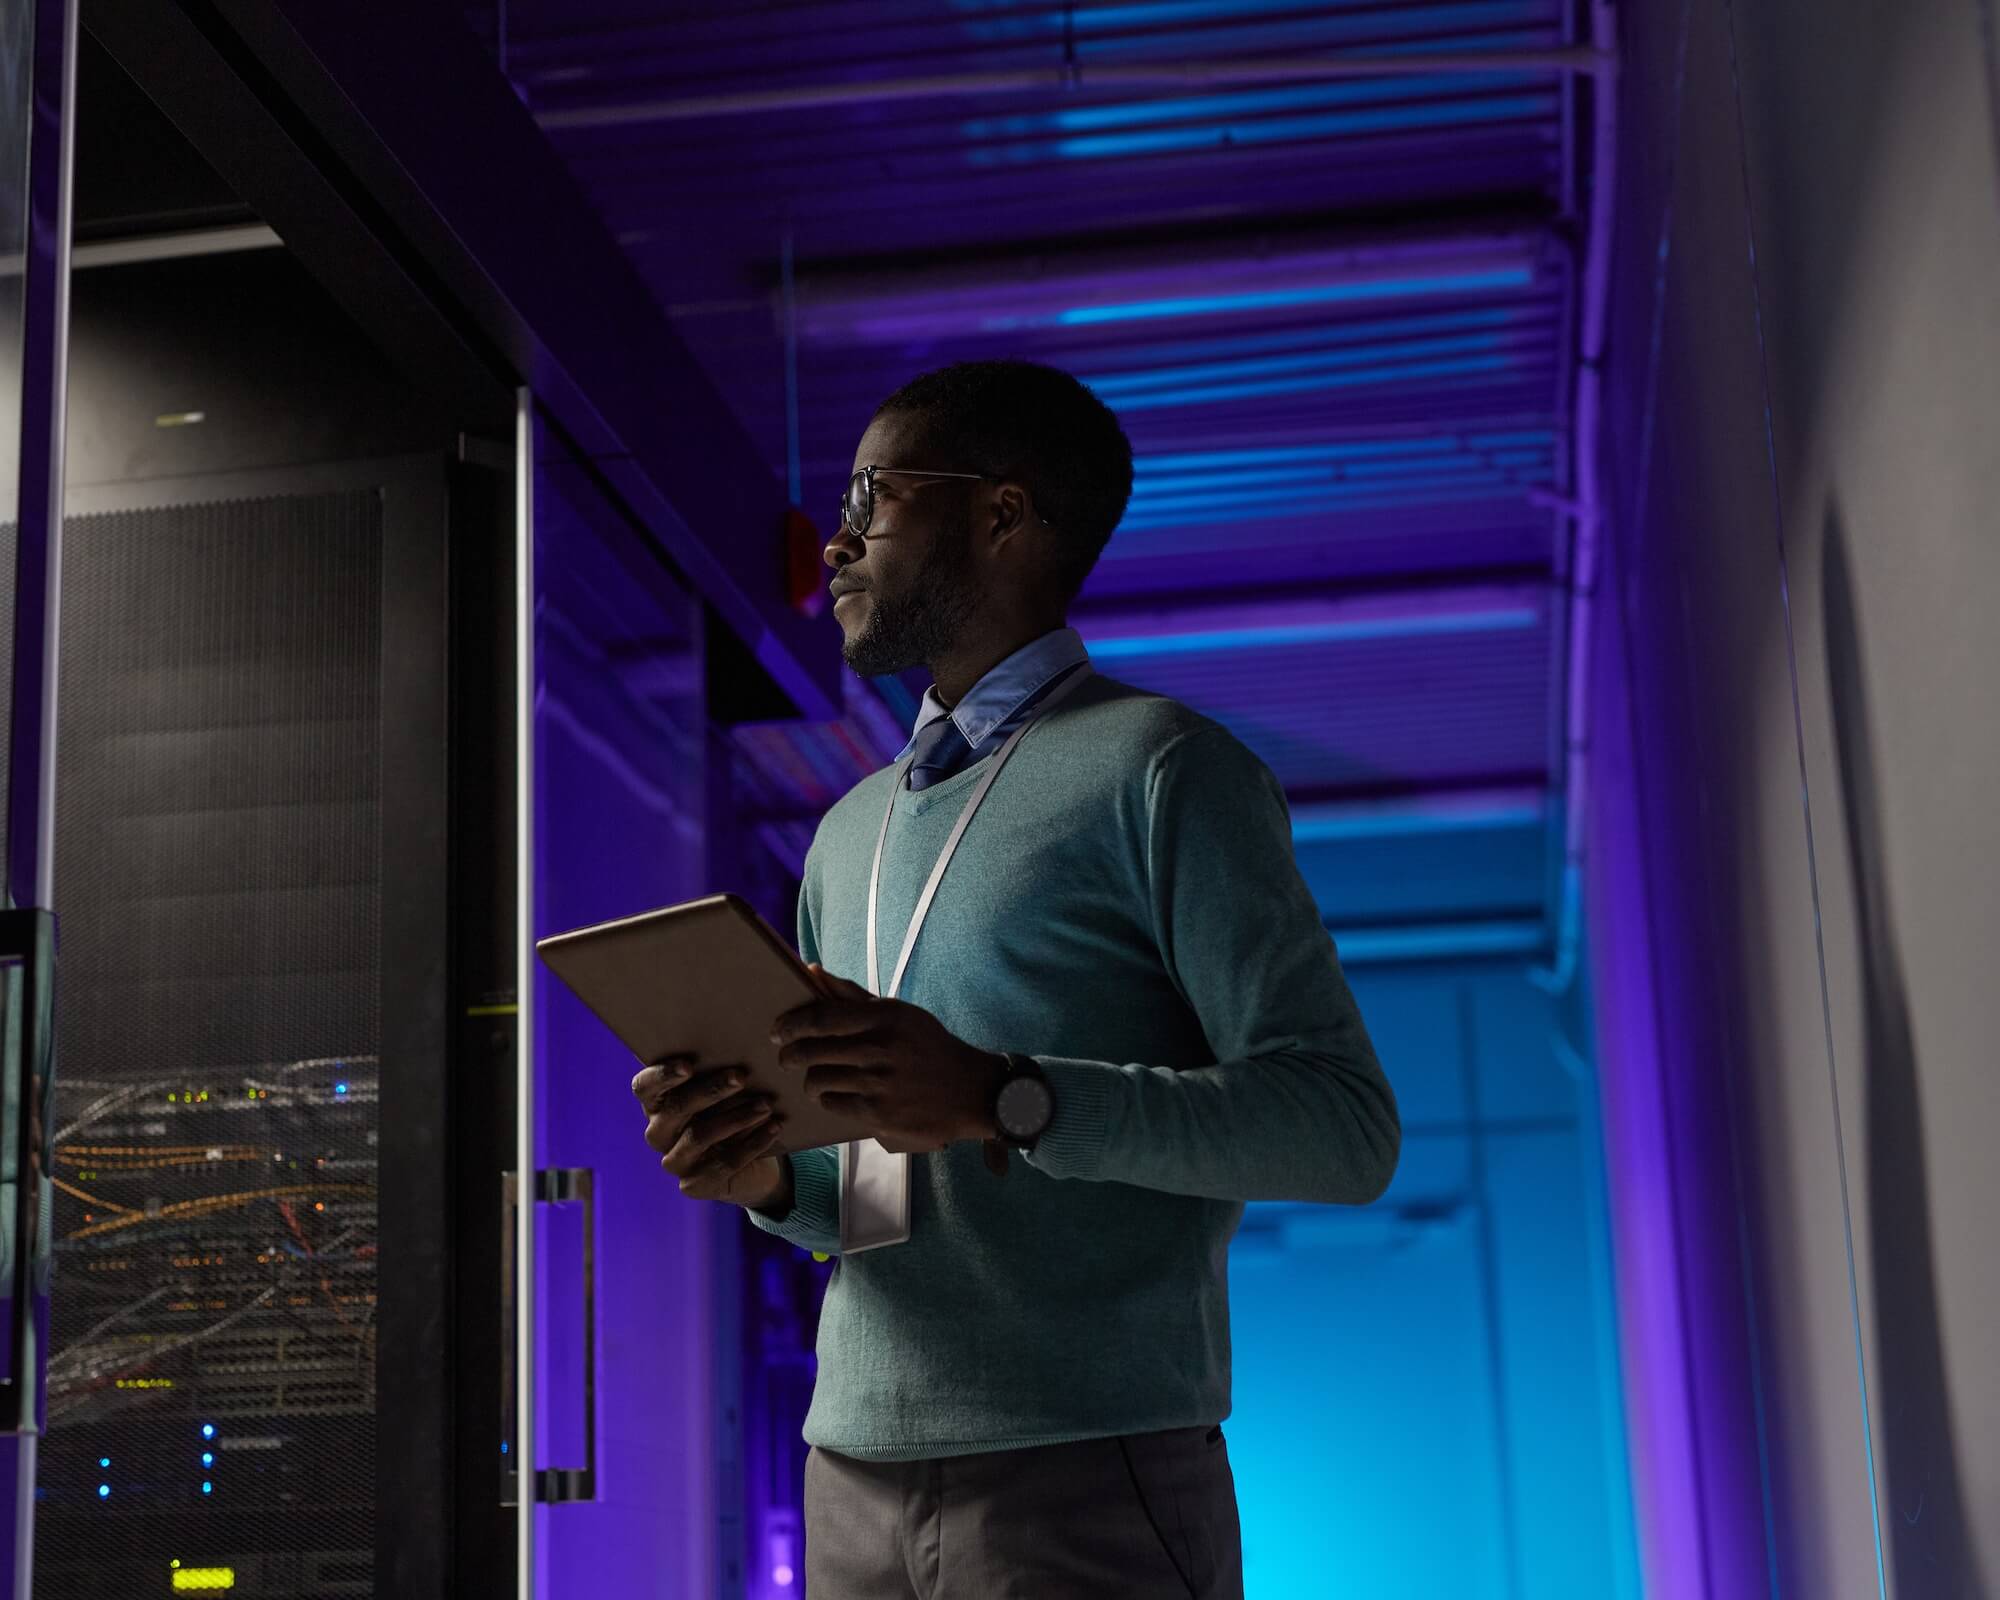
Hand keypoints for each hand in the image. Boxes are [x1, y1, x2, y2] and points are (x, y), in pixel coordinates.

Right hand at [630, 1055, 789, 1209]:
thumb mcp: (727, 1090)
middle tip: (741, 1076)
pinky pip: (723, 1164)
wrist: (753, 1161)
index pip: (644, 1087)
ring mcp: (673, 1162)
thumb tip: (741, 1050)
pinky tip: (774, 1127)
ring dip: (737, 1117)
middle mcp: (658, 1133)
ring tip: (766, 1104)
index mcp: (657, 1103)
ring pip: (699, 1136)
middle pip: (675, 1109)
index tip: (688, 1065)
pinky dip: (752, 1144)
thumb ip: (721, 1073)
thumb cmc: (735, 1110)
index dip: (662, 1075)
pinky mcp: (693, 1186)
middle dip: (711, 1090)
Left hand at [771, 964, 1007, 1153]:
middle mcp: (879, 1049)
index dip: (791, 1025)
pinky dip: (828, 1100)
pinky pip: (833, 1104)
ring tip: (814, 1080)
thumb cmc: (928, 1046)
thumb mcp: (897, 1013)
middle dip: (790, 1055)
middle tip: (786, 1058)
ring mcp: (878, 1084)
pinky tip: (835, 1096)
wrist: (970, 1091)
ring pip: (818, 1080)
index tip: (777, 1030)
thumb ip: (851, 994)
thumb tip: (811, 970)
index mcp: (883, 1017)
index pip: (821, 1017)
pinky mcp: (878, 1114)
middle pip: (812, 1051)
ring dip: (809, 1081)